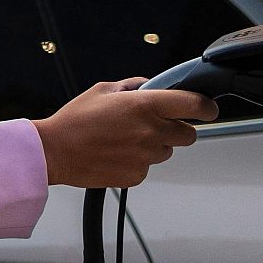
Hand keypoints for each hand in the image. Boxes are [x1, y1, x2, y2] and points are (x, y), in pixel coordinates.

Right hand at [31, 78, 218, 188]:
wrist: (54, 152)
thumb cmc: (74, 121)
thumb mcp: (101, 91)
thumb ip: (131, 87)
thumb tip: (148, 86)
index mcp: (145, 106)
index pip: (195, 105)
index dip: (207, 107)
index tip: (207, 108)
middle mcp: (150, 132)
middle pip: (189, 134)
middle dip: (177, 128)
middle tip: (156, 125)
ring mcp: (145, 156)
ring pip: (167, 151)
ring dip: (155, 145)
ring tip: (126, 140)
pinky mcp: (136, 175)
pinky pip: (148, 167)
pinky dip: (138, 161)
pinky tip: (117, 153)